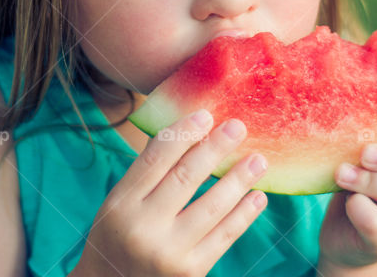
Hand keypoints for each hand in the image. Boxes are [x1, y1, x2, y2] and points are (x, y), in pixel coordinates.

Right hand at [72, 109, 268, 276]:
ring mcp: (169, 253)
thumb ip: (148, 174)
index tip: (206, 115)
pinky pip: (224, 237)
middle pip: (186, 177)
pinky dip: (244, 214)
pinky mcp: (191, 273)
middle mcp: (143, 228)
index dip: (183, 133)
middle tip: (238, 127)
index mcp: (121, 204)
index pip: (155, 159)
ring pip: (212, 206)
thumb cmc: (118, 240)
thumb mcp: (118, 205)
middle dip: (215, 148)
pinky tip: (257, 196)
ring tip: (259, 159)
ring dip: (239, 179)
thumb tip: (187, 131)